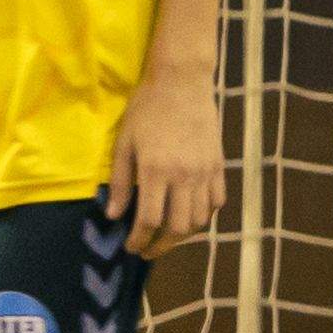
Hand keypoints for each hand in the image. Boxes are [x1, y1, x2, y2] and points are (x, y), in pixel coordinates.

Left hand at [102, 71, 223, 258]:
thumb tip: (114, 215)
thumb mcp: (124, 144)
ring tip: (168, 236)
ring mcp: (205, 172)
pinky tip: (191, 215)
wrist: (182, 83)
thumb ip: (121, 182)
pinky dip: (205, 215)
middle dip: (161, 246)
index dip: (140, 240)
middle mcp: (184, 176)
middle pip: (178, 227)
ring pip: (200, 219)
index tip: (131, 247)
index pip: (150, 220)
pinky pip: (217, 201)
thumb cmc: (147, 110)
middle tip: (148, 249)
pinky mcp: (219, 165)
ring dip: (183, 235)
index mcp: (156, 171)